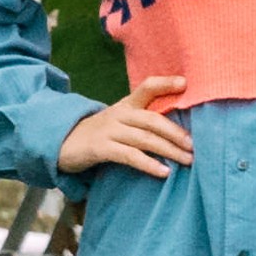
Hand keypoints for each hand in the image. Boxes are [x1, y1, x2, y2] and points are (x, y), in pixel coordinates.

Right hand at [57, 76, 191, 179]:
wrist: (62, 142)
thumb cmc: (102, 134)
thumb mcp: (121, 121)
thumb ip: (144, 120)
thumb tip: (182, 131)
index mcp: (126, 104)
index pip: (147, 87)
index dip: (165, 83)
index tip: (185, 83)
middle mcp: (119, 114)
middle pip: (152, 119)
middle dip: (176, 132)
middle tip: (194, 145)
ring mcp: (109, 130)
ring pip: (144, 138)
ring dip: (169, 150)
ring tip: (187, 160)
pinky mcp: (100, 148)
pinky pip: (129, 156)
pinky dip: (148, 164)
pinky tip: (164, 172)